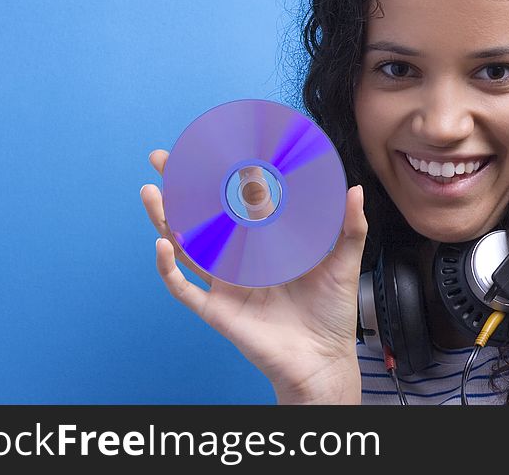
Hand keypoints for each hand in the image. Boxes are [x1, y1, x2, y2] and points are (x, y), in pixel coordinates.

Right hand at [140, 150, 366, 403]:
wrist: (322, 359)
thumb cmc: (331, 313)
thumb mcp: (344, 263)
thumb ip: (349, 226)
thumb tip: (356, 190)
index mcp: (266, 244)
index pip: (239, 202)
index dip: (224, 176)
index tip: (211, 149)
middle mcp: (240, 260)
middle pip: (202, 217)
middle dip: (180, 189)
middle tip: (163, 159)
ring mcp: (225, 283)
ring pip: (185, 247)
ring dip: (166, 219)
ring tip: (151, 192)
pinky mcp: (216, 310)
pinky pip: (184, 289)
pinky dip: (169, 268)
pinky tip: (163, 245)